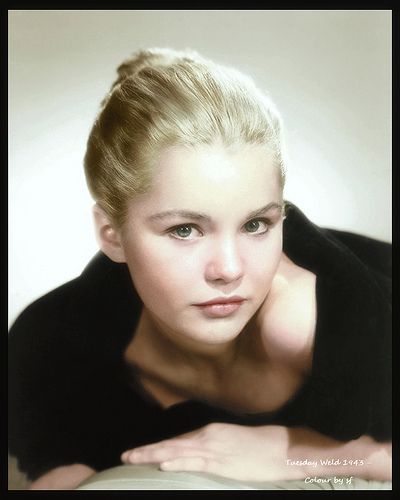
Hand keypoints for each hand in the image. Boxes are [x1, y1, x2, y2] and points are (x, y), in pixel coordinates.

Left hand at [121, 423, 302, 481]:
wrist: (281, 447)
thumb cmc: (258, 447)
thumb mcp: (230, 444)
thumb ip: (212, 447)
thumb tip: (194, 454)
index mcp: (209, 432)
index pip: (177, 440)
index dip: (156, 447)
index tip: (139, 451)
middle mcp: (207, 436)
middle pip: (172, 443)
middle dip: (148, 451)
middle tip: (125, 455)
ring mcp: (214, 449)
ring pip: (177, 451)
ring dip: (154, 455)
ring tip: (133, 458)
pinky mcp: (223, 463)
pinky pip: (196, 463)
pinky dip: (178, 462)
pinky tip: (164, 465)